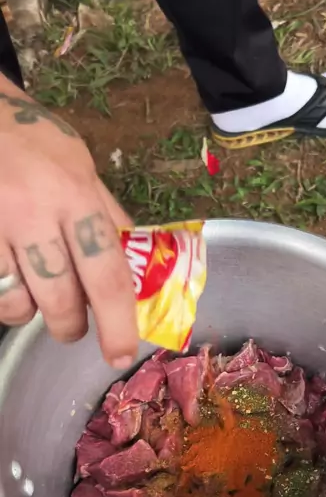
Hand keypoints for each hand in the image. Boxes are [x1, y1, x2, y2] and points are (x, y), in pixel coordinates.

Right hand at [0, 74, 137, 367]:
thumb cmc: (32, 141)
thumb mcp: (81, 168)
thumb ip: (107, 217)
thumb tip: (140, 265)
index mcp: (74, 195)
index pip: (106, 273)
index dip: (118, 322)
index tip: (120, 355)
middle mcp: (33, 212)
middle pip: (60, 299)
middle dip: (70, 327)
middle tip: (72, 327)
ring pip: (17, 303)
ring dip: (30, 312)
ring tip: (33, 293)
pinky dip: (2, 297)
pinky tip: (7, 279)